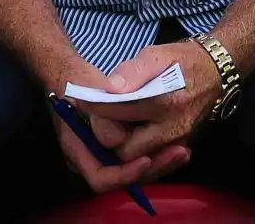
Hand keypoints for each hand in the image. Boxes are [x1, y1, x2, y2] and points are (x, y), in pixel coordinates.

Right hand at [49, 58, 190, 194]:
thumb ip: (100, 111)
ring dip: (159, 162)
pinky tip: (177, 143)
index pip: (101, 177)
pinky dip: (156, 153)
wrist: (70, 75)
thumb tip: (117, 133)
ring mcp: (104, 154)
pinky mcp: (117, 147)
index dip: (125, 174)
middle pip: (123, 178)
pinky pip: (137, 158)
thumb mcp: (86, 89)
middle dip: (152, 168)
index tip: (146, 159)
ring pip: (133, 170)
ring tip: (183, 150)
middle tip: (177, 153)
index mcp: (77, 149)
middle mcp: (90, 159)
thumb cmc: (76, 82)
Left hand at [87, 40, 221, 164]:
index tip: (84, 101)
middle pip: (126, 149)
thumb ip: (133, 72)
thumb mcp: (157, 55)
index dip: (97, 109)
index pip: (119, 116)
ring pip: (138, 158)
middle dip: (109, 136)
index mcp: (165, 102)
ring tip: (113, 124)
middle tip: (101, 118)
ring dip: (122, 145)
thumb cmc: (183, 60)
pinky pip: (152, 157)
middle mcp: (172, 128)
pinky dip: (138, 149)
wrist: (216, 71)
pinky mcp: (180, 145)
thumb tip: (108, 89)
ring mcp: (178, 141)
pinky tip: (131, 130)